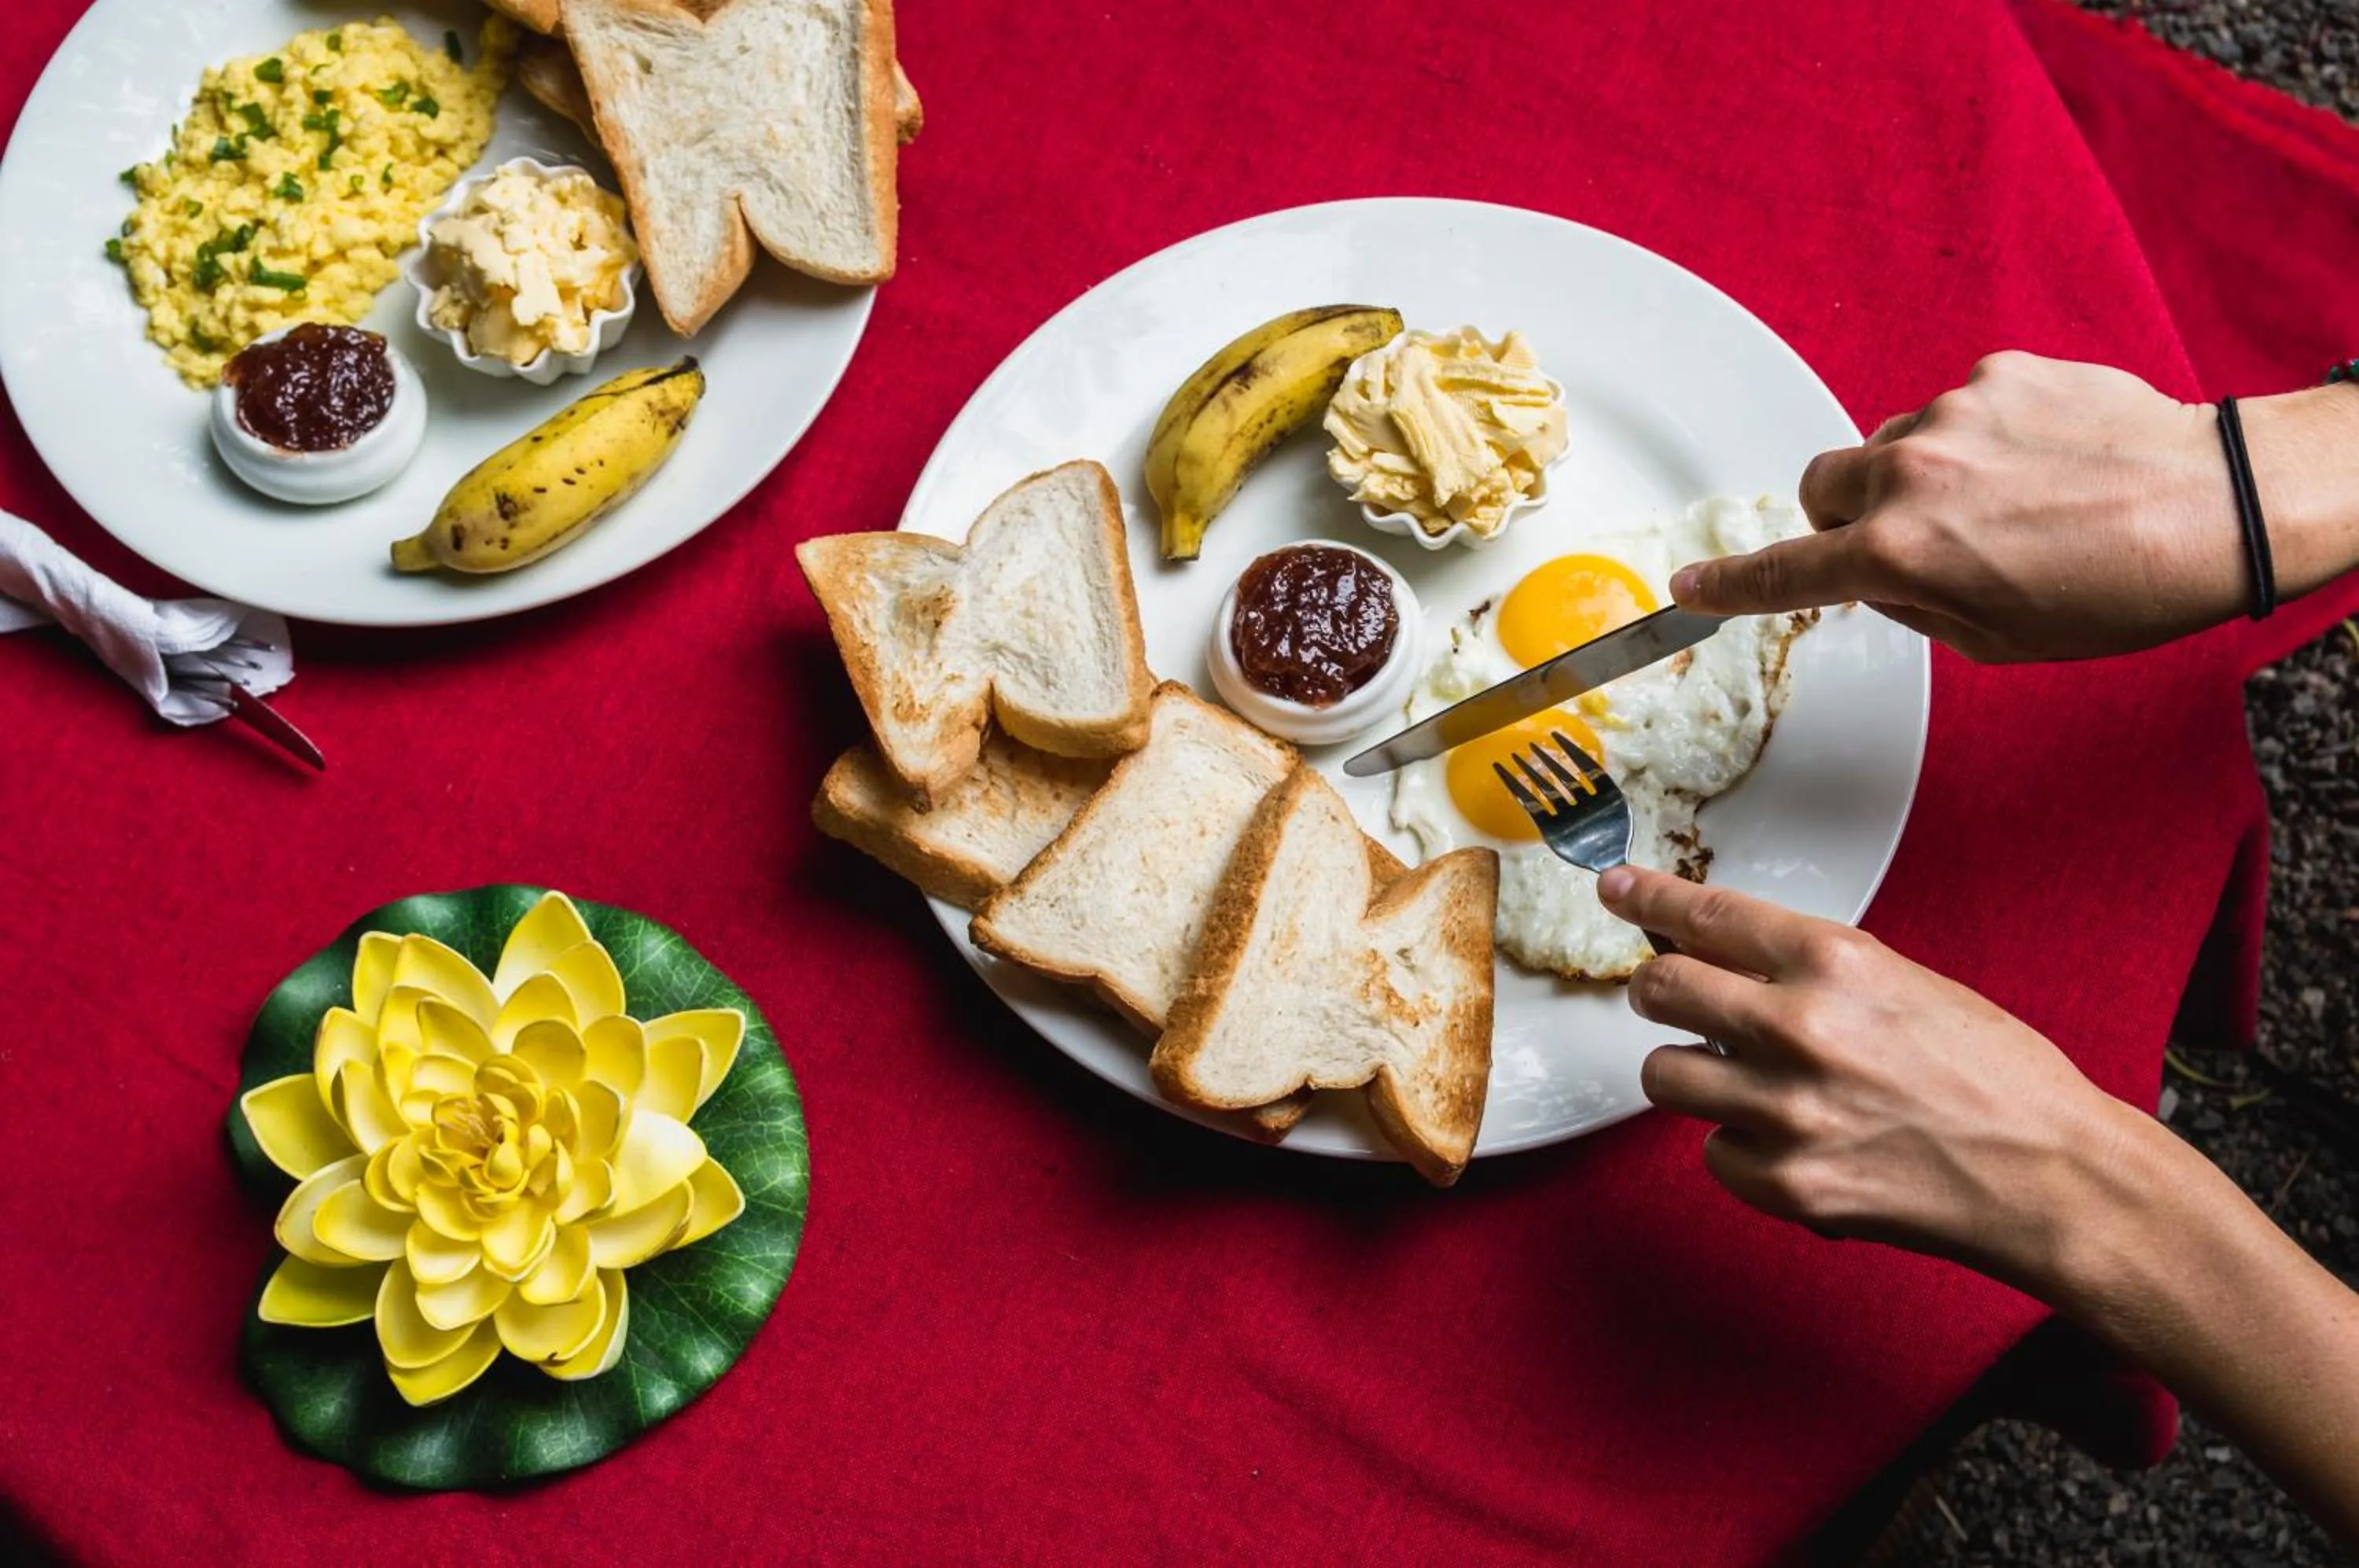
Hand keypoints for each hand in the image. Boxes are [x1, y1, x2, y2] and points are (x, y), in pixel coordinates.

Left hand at [1596, 864, 2141, 1291]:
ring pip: (1665, 1076)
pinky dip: (1741, 1149)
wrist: (2053, 1176)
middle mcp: (1799, 1029)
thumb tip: (1730, 957)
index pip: (1705, 915)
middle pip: (1659, 990)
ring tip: (1745, 1084)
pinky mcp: (1787, 1184)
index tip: (1617, 889)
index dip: (1648, 899)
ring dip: (1694, 1076)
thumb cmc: (1999, 1079)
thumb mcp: (1906, 984)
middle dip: (1658, 990)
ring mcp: (1787, 1112)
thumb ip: (1813, 972)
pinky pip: (1714, 1155)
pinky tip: (1792, 1144)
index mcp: (1834, 964)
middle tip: (1674, 997)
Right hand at [1670, 352, 2357, 660]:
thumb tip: (1884, 577)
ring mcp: (1953, 415)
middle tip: (1905, 541)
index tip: (1692, 590)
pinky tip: (2045, 463)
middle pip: (1822, 486)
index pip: (1784, 573)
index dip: (1729, 587)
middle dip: (1845, 516)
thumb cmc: (2119, 589)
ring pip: (1893, 446)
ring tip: (2010, 502)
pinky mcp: (2001, 374)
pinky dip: (1984, 437)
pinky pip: (1960, 408)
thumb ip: (1914, 604)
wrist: (2216, 507)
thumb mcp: (1996, 639)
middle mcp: (1910, 476)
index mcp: (1899, 555)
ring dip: (1925, 476)